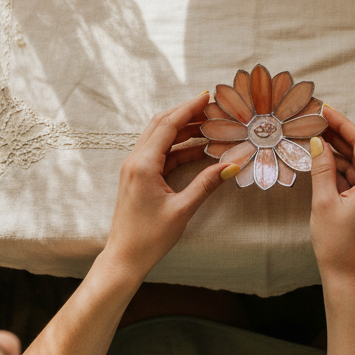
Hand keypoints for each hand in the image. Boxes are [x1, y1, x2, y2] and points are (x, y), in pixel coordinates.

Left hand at [102, 93, 233, 277]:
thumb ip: (206, 184)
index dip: (189, 109)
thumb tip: (231, 165)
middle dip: (186, 113)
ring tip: (209, 125)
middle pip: (161, 125)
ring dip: (183, 130)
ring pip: (160, 138)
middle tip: (212, 107)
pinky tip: (199, 149)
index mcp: (143, 165)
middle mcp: (135, 161)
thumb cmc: (149, 238)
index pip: (167, 125)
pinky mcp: (138, 177)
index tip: (207, 97)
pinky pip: (160, 153)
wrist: (124, 258)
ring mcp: (135, 168)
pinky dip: (179, 148)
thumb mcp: (182, 210)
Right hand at [309, 105, 354, 283]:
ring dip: (339, 151)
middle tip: (316, 120)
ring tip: (314, 137)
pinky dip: (342, 168)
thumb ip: (322, 168)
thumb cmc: (336, 245)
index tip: (324, 109)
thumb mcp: (323, 202)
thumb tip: (317, 142)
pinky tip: (322, 160)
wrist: (349, 278)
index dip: (342, 122)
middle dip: (340, 134)